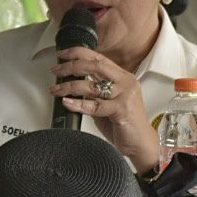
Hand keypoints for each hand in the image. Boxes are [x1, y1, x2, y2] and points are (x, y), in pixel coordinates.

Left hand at [51, 47, 159, 174]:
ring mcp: (124, 95)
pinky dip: (78, 103)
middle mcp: (125, 82)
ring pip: (91, 85)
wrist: (140, 143)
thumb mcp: (107, 102)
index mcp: (123, 77)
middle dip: (71, 66)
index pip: (99, 58)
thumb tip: (72, 85)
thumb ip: (94, 92)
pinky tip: (67, 103)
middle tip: (56, 71)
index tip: (62, 55)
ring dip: (69, 86)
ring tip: (56, 90)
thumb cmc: (124, 124)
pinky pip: (95, 105)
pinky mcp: (122, 109)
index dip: (78, 53)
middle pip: (95, 66)